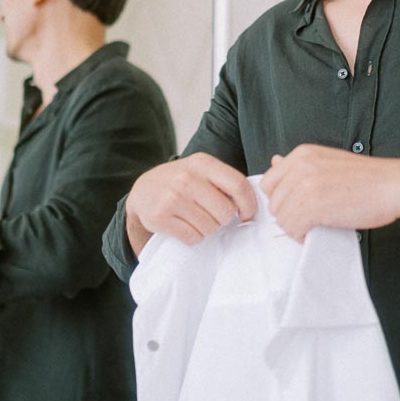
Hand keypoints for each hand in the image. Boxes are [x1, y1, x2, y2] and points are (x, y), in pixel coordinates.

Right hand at [125, 152, 257, 254]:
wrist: (143, 190)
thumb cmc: (181, 181)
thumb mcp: (201, 170)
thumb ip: (225, 180)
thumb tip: (256, 201)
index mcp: (203, 163)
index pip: (238, 185)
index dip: (249, 205)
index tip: (247, 215)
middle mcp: (187, 178)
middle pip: (226, 212)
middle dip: (223, 219)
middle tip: (212, 215)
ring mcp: (173, 198)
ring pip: (210, 228)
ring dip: (207, 229)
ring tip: (195, 218)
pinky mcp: (160, 216)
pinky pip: (192, 237)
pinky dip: (192, 237)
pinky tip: (184, 226)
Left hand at [261, 144, 399, 240]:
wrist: (394, 185)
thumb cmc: (368, 179)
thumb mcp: (329, 162)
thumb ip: (301, 166)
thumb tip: (274, 161)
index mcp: (302, 154)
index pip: (269, 183)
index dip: (282, 200)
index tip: (299, 208)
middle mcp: (300, 166)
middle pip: (274, 203)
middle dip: (289, 216)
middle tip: (311, 220)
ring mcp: (306, 185)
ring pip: (282, 218)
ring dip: (296, 228)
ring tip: (317, 226)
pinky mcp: (313, 205)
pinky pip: (292, 228)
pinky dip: (302, 236)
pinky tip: (319, 231)